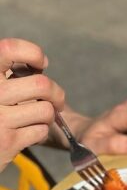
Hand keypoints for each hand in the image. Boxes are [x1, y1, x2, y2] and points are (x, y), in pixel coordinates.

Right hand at [0, 38, 64, 171]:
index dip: (32, 53)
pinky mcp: (7, 141)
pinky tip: (27, 133)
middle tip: (56, 101)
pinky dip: (40, 132)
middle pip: (41, 85)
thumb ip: (7, 75)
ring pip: (46, 110)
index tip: (40, 64)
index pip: (10, 49)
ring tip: (38, 118)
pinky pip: (41, 131)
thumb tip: (40, 63)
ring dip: (49, 116)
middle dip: (56, 94)